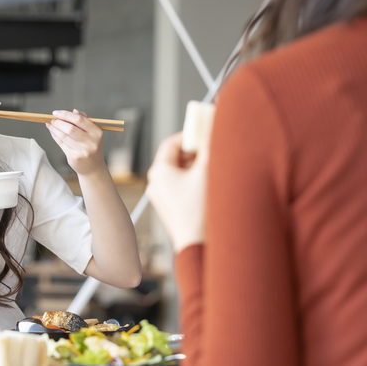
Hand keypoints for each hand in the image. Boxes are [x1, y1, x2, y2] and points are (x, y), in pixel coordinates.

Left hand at [46, 109, 104, 175]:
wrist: (93, 168)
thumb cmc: (92, 146)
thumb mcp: (93, 133)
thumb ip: (85, 120)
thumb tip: (74, 111)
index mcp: (97, 132)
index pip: (79, 119)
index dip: (66, 114)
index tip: (56, 112)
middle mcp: (91, 142)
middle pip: (70, 128)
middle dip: (58, 122)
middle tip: (53, 119)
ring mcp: (83, 151)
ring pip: (63, 136)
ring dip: (54, 129)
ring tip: (51, 125)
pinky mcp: (74, 157)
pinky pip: (61, 144)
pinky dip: (55, 136)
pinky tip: (53, 132)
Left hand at [146, 129, 210, 252]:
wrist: (198, 246)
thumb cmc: (202, 207)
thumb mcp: (208, 170)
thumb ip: (211, 145)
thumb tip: (214, 125)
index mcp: (159, 170)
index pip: (172, 143)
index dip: (190, 135)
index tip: (207, 133)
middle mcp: (155, 182)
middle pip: (176, 158)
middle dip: (196, 152)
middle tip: (215, 149)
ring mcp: (160, 198)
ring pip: (179, 174)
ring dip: (197, 168)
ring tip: (216, 169)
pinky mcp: (169, 210)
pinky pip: (180, 188)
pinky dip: (194, 183)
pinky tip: (210, 187)